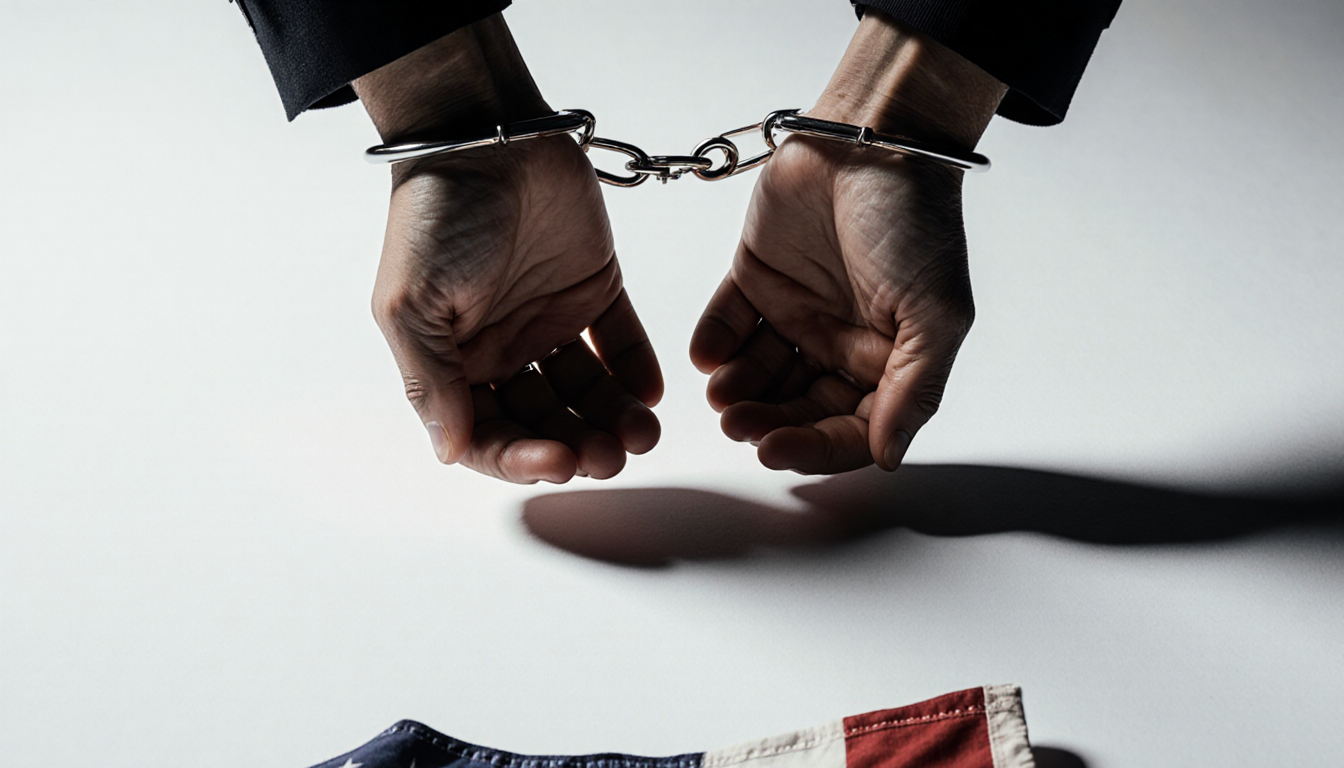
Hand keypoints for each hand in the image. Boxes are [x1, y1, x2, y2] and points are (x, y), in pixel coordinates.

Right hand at [355, 17, 661, 482]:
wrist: (486, 132)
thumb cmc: (435, 214)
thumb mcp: (412, 304)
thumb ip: (431, 381)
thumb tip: (448, 451)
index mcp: (455, 360)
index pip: (490, 435)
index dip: (522, 459)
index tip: (558, 460)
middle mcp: (503, 349)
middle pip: (546, 422)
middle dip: (578, 446)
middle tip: (611, 455)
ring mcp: (550, 320)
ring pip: (588, 391)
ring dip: (613, 418)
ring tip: (642, 432)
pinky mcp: (594, 288)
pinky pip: (621, 342)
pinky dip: (637, 370)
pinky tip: (650, 391)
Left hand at [690, 12, 1004, 473]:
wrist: (872, 135)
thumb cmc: (915, 219)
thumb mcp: (934, 313)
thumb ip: (913, 390)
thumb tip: (890, 458)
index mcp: (887, 359)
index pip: (848, 430)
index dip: (813, 448)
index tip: (775, 450)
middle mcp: (840, 344)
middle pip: (797, 409)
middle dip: (766, 423)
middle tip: (736, 425)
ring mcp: (795, 312)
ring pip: (757, 376)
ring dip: (737, 391)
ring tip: (721, 393)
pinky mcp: (754, 278)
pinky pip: (726, 325)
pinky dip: (713, 344)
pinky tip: (708, 353)